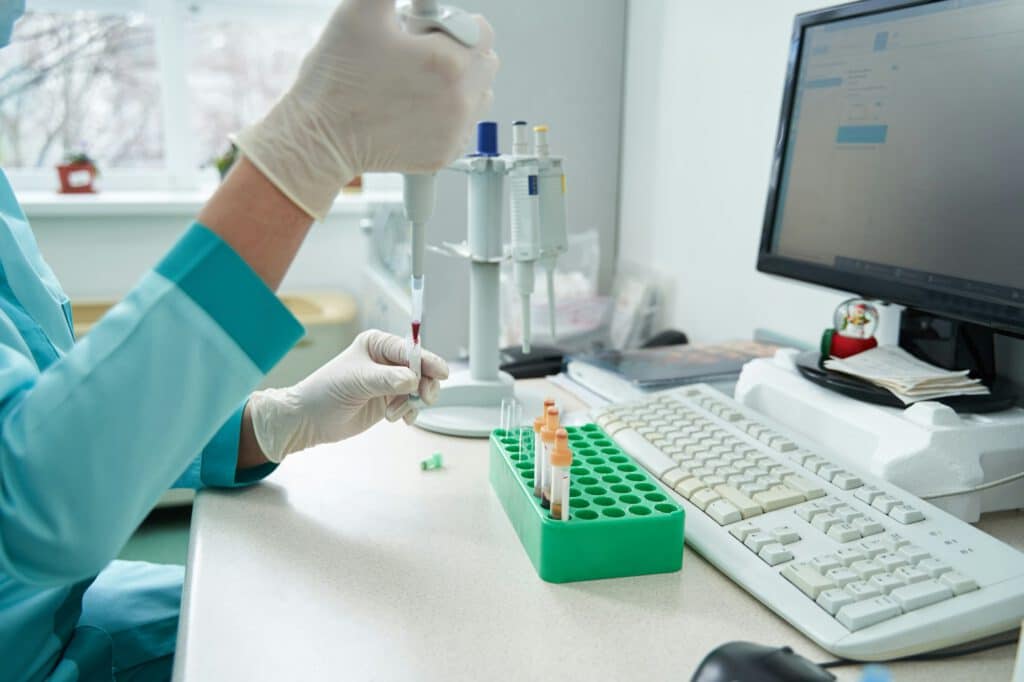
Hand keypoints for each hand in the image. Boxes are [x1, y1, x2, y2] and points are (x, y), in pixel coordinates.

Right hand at [232, 0, 498, 219]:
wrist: (319, 138)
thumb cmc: (337, 77)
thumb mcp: (361, 9)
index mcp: (449, 61)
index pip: (481, 30)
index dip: (451, 23)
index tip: (423, 32)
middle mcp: (461, 100)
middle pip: (485, 62)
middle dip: (459, 52)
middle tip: (417, 57)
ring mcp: (455, 131)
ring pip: (479, 95)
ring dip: (459, 84)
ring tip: (416, 83)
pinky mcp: (445, 154)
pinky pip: (463, 126)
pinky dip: (447, 115)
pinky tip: (413, 109)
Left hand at [247, 330, 447, 461]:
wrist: (309, 420)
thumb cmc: (325, 391)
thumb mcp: (357, 381)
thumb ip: (387, 379)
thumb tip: (413, 379)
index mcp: (378, 344)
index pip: (411, 350)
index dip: (428, 360)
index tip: (441, 373)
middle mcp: (387, 361)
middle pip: (422, 369)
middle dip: (425, 384)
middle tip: (422, 398)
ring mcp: (390, 382)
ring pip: (420, 388)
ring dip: (412, 402)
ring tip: (394, 412)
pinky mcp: (390, 401)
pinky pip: (413, 405)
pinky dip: (410, 412)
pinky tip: (397, 419)